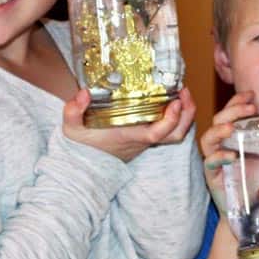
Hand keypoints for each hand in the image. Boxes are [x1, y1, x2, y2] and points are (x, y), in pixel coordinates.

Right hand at [62, 86, 195, 161]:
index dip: (171, 119)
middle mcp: (142, 140)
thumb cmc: (81, 146)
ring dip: (184, 115)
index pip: (157, 133)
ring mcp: (146, 140)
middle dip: (187, 114)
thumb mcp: (72, 128)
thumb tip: (83, 93)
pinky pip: (169, 131)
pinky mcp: (146, 139)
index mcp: (129, 136)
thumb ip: (73, 111)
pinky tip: (171, 100)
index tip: (175, 102)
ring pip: (176, 134)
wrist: (85, 166)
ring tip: (182, 94)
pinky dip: (176, 117)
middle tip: (184, 92)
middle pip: (176, 134)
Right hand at [198, 90, 256, 211]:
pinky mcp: (213, 177)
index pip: (232, 113)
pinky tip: (230, 156)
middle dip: (232, 110)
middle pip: (218, 121)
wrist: (254, 214)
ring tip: (231, 128)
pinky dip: (218, 158)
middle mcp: (223, 146)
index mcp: (236, 138)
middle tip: (249, 107)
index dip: (238, 101)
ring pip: (208, 139)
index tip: (251, 94)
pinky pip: (210, 164)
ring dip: (219, 130)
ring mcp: (216, 161)